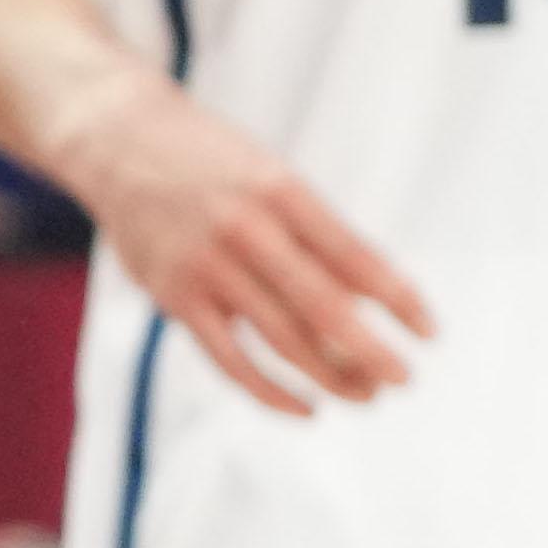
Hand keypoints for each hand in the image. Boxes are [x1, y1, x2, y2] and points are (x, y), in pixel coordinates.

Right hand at [44, 77, 430, 414]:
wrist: (118, 140)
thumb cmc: (215, 163)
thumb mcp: (274, 176)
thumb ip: (318, 233)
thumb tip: (374, 296)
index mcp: (284, 194)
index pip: (357, 258)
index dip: (398, 300)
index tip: (430, 333)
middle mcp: (246, 229)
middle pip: (321, 305)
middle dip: (370, 350)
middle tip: (404, 379)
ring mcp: (206, 265)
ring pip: (279, 338)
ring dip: (329, 375)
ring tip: (367, 395)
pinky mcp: (173, 296)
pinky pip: (228, 358)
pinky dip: (268, 390)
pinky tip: (304, 406)